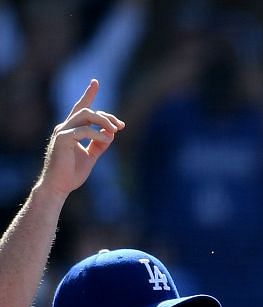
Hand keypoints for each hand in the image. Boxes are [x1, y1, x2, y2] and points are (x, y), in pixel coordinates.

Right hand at [39, 80, 122, 198]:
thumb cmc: (73, 172)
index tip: (96, 82)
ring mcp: (62, 132)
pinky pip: (82, 131)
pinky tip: (106, 141)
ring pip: (84, 115)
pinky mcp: (62, 139)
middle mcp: (65, 127)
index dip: (88, 94)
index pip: (80, 108)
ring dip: (103, 121)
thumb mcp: (91, 155)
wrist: (60, 186)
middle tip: (120, 126)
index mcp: (71, 129)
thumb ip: (100, 143)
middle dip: (106, 115)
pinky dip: (97, 134)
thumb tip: (111, 132)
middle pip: (86, 110)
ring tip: (115, 130)